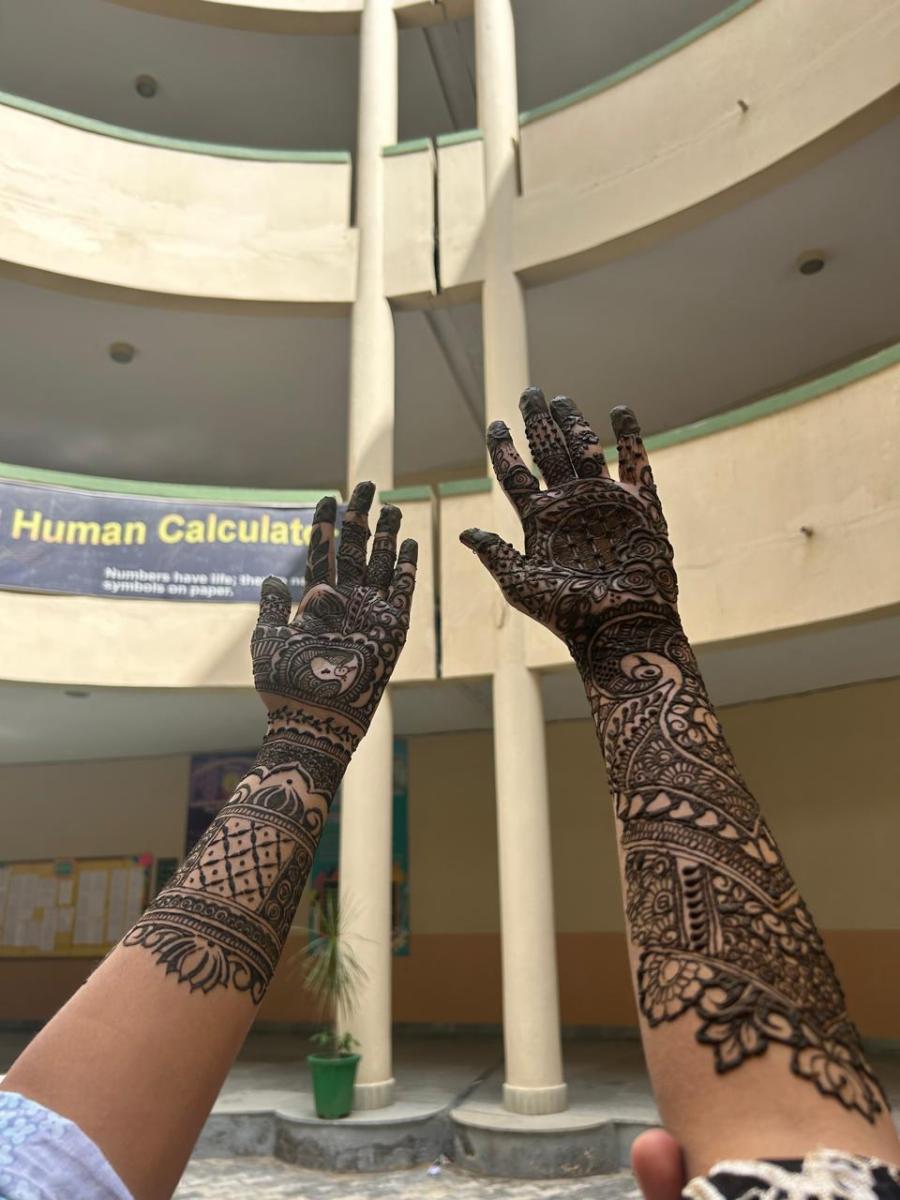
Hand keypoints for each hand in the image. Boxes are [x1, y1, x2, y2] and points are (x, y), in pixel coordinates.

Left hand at [252, 482, 416, 773]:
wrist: (316, 717)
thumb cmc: (286, 686)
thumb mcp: (268, 642)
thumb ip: (272, 608)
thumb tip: (272, 577)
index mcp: (314, 600)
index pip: (321, 552)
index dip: (324, 525)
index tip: (327, 497)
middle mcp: (344, 601)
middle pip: (354, 548)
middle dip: (360, 516)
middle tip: (365, 485)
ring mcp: (369, 612)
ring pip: (380, 563)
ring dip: (386, 534)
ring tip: (391, 506)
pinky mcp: (391, 627)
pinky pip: (401, 591)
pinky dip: (405, 566)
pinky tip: (409, 543)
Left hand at [459, 388, 677, 671]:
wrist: (621, 626)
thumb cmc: (570, 613)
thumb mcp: (521, 584)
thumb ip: (496, 554)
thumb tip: (464, 533)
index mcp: (540, 521)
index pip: (516, 475)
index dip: (504, 449)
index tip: (495, 424)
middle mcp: (570, 505)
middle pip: (549, 453)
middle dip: (538, 423)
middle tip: (529, 393)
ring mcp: (605, 502)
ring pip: (586, 450)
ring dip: (574, 423)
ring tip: (561, 400)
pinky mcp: (640, 506)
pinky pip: (636, 464)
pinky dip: (630, 436)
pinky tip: (619, 410)